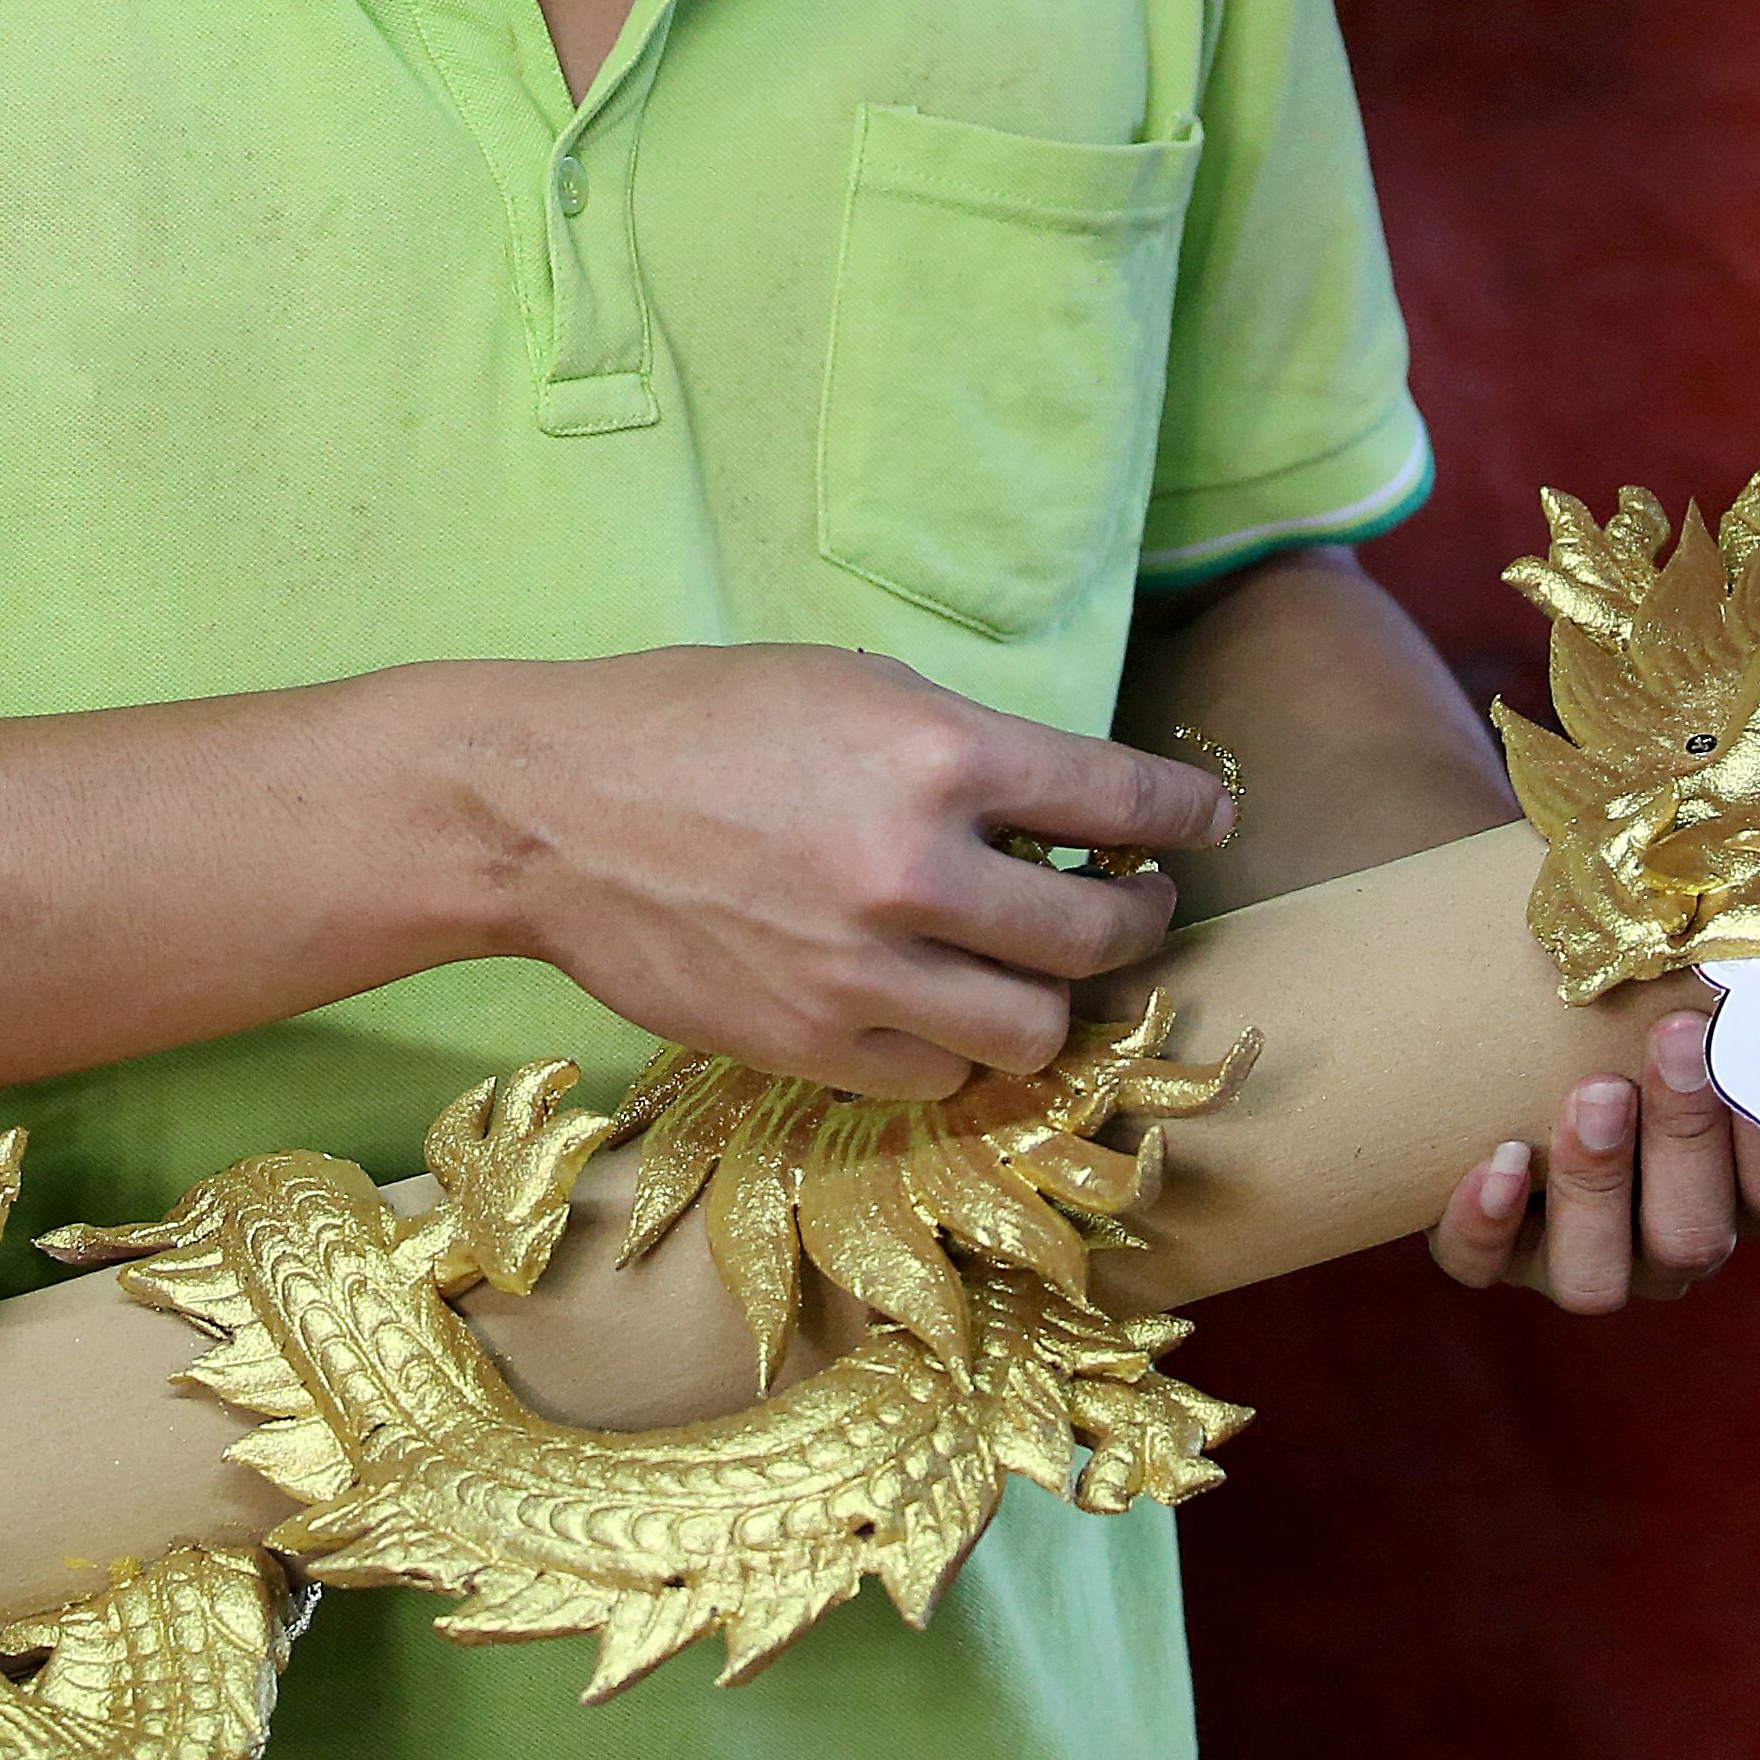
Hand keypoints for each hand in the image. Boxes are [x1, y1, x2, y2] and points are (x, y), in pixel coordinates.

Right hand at [452, 647, 1234, 1100]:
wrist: (551, 809)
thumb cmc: (699, 718)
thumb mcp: (851, 686)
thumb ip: (965, 749)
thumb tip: (1065, 811)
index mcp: (937, 754)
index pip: (1121, 801)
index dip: (1187, 816)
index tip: (1208, 822)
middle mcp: (916, 871)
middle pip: (1100, 933)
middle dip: (1138, 915)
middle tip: (1132, 899)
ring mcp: (864, 974)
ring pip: (1035, 1028)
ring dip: (1052, 995)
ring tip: (1031, 962)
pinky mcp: (812, 1047)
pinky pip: (941, 1073)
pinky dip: (959, 1041)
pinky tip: (941, 998)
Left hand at [1427, 1002, 1759, 1309]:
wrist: (1502, 1024)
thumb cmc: (1616, 1003)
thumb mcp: (1667, 989)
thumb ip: (1706, 972)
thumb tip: (1740, 917)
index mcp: (1730, 1190)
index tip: (1752, 1042)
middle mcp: (1663, 1239)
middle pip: (1692, 1237)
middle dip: (1688, 1141)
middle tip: (1675, 1041)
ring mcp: (1579, 1258)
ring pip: (1598, 1276)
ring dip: (1599, 1183)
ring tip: (1592, 1096)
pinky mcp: (1494, 1255)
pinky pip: (1485, 1266)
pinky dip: (1488, 1221)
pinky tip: (1500, 1159)